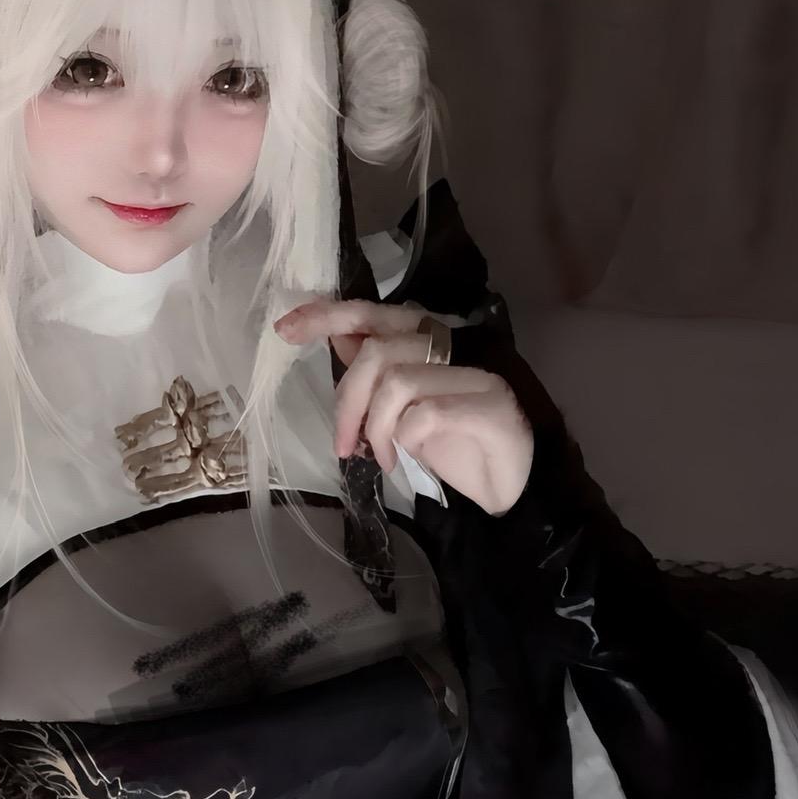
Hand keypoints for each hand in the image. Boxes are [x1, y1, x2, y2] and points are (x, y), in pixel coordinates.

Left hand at [275, 299, 533, 516]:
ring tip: (378, 456)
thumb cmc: (456, 442)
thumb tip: (335, 338)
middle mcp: (454, 347)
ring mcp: (476, 373)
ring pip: (397, 381)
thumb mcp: (403, 407)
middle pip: (379, 351)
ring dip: (374, 426)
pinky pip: (425, 415)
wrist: (512, 485)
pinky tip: (402, 461)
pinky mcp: (490, 407)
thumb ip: (376, 371)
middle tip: (344, 443)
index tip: (285, 328)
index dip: (328, 316)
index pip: (374, 313)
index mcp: (429, 340)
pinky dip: (402, 440)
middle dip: (347, 400)